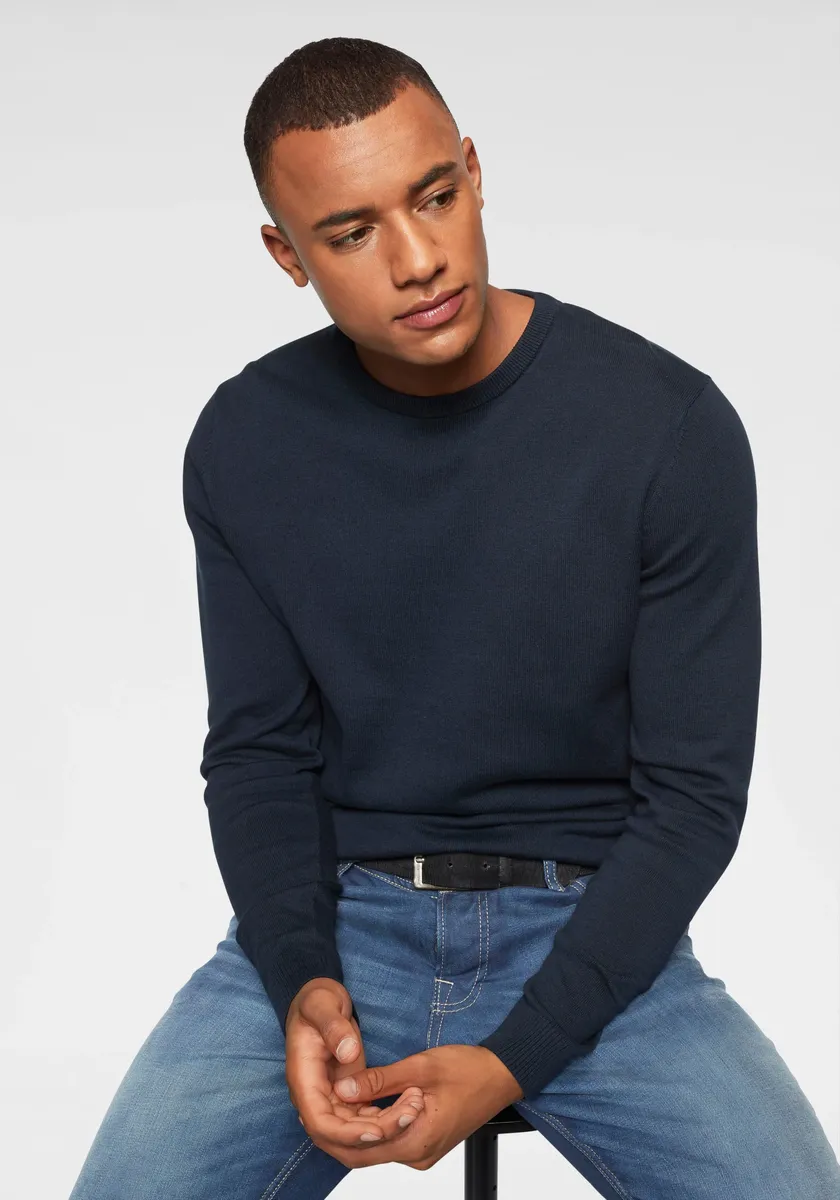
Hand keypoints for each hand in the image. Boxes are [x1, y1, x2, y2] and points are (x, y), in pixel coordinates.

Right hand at [284, 978, 425, 1158]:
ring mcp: (331, 1096)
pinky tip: (408, 1107)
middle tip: (409, 1117)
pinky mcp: (346, 1093)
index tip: (377, 1131)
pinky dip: (385, 1117)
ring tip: (415, 1109)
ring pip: (354, 1129)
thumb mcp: (322, 1005)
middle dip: (374, 1133)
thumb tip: (348, 1054)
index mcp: (303, 1079)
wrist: (319, 999)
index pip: (320, 1123)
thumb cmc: (317, 1000)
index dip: (347, 1134)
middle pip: (340, 1134)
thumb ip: (334, 1028)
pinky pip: (363, 1116)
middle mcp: (315, 1096)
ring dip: (384, 1127)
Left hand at [328, 1043, 524, 1170]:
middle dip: (337, 1132)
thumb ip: (380, 1081)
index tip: (311, 1109)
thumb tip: (344, 1088)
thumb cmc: (469, 1069)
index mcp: (416, 1140)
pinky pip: (389, 1139)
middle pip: (364, 1153)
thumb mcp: (421, 1067)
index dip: (332, 1132)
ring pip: (375, 1147)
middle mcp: (417, 1154)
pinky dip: (371, 1124)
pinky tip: (358, 1102)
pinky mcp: (424, 1140)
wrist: (503, 1075)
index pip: (360, 1149)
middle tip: (314, 1106)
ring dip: (353, 1127)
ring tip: (331, 1100)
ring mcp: (421, 1150)